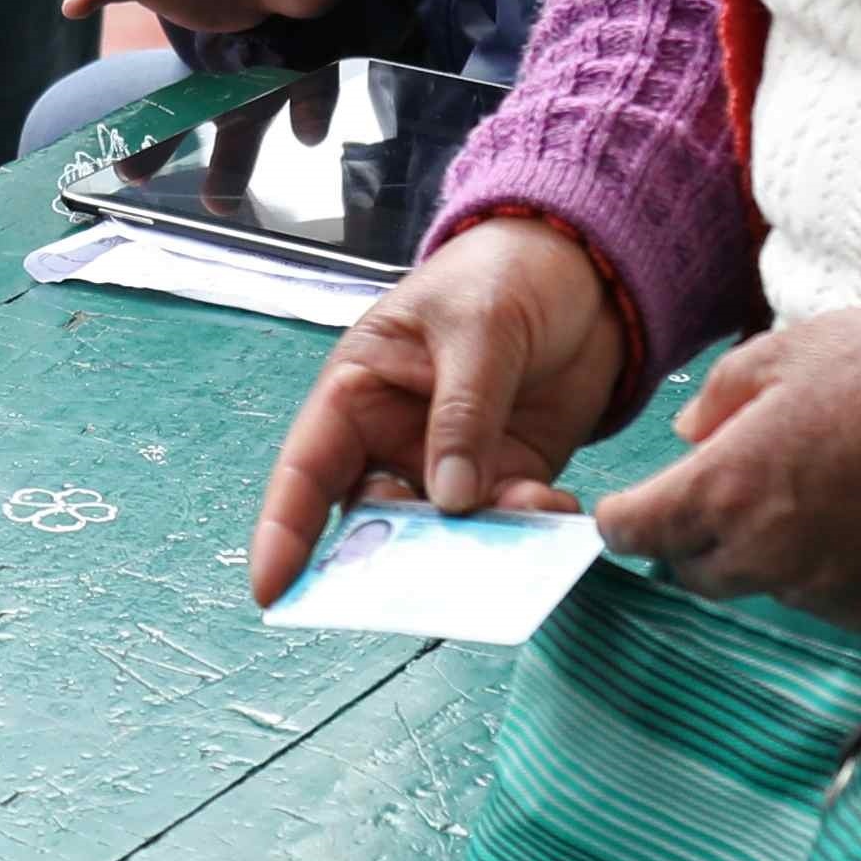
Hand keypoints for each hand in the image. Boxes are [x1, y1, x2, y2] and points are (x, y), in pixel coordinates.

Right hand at [248, 214, 633, 601]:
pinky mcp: (511, 477)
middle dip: (393, 564)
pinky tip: (557, 514)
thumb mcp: (477, 328)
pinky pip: (509, 524)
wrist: (586, 267)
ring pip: (444, 536)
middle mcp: (393, 441)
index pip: (306, 473)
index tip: (274, 593)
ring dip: (474, 552)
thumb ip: (463, 414)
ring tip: (515, 546)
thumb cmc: (503, 273)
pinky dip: (530, 531)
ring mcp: (452, 466)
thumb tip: (451, 501)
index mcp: (356, 394)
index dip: (284, 534)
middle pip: (373, 523)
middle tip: (424, 591)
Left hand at [587, 301, 860, 616]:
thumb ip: (722, 394)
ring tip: (813, 492)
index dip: (626, 515)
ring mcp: (822, 590)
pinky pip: (824, 599)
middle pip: (693, 569)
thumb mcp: (791, 349)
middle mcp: (764, 554)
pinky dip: (825, 569)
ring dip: (765, 551)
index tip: (633, 503)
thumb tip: (689, 433)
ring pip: (761, 585)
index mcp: (726, 487)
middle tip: (726, 489)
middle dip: (693, 536)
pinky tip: (859, 520)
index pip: (634, 531)